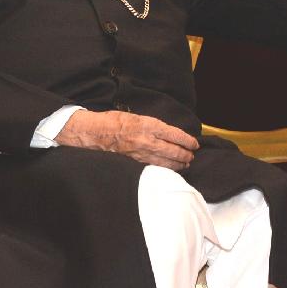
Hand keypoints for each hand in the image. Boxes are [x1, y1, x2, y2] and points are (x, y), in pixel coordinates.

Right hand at [56, 109, 198, 170]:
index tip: (195, 144)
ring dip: (177, 164)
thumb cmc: (112, 121)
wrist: (91, 133)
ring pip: (164, 162)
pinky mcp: (132, 163)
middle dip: (185, 154)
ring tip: (185, 164)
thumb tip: (167, 134)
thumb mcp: (136, 117)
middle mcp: (145, 140)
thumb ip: (152, 126)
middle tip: (192, 156)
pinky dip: (163, 169)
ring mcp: (139, 153)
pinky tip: (168, 170)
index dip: (187, 141)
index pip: (174, 134)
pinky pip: (152, 167)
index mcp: (147, 125)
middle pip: (172, 150)